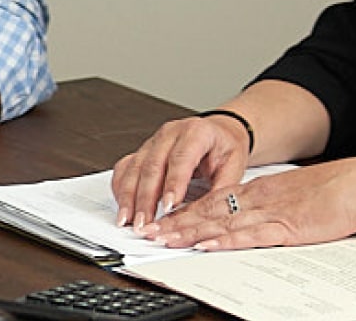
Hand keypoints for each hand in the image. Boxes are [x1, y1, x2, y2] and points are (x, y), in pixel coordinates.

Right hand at [111, 114, 251, 227]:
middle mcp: (170, 134)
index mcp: (196, 132)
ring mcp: (153, 141)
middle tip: (144, 223)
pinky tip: (123, 206)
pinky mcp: (143, 151)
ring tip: (128, 220)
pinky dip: (121, 189)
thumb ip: (220, 190)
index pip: (181, 158)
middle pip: (152, 166)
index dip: (173, 183)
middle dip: (145, 198)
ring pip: (134, 168)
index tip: (169, 206)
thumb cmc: (225, 148)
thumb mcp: (234, 167)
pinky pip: (125, 168)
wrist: (219, 133)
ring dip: (129, 197)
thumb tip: (208, 216)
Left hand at [139, 157, 355, 250]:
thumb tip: (254, 223)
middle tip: (150, 231)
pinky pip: (248, 235)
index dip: (185, 212)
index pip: (213, 202)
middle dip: (177, 223)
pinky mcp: (286, 227)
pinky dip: (224, 241)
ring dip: (190, 232)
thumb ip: (272, 209)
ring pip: (221, 223)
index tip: (163, 220)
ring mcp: (270, 213)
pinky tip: (206, 245)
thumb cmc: (334, 193)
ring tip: (165, 239)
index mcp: (259, 192)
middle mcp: (258, 200)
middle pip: (208, 212)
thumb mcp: (294, 198)